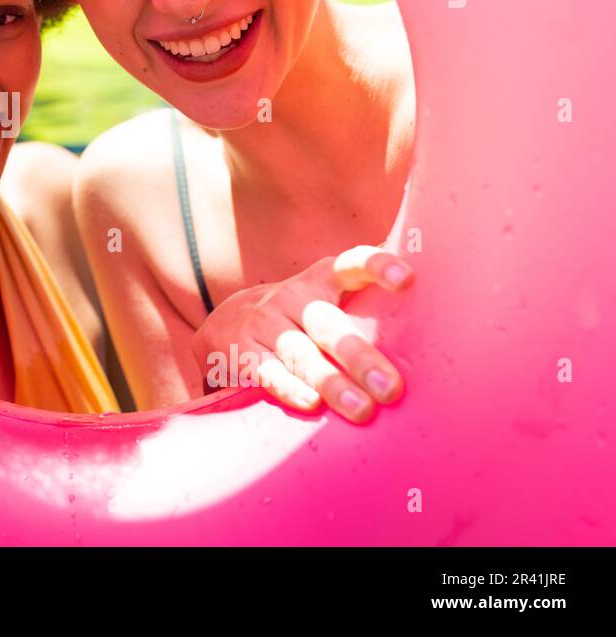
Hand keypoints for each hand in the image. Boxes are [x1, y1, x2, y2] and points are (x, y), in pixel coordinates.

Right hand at [191, 245, 410, 423]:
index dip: (378, 267)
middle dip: (359, 356)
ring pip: (300, 354)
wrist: (227, 325)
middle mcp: (293, 298)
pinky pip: (267, 371)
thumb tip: (446, 299)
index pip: (351, 264)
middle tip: (391, 389)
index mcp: (323, 280)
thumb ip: (370, 299)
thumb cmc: (303, 318)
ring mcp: (265, 324)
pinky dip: (288, 388)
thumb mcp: (329, 298)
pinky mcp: (241, 351)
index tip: (407, 280)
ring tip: (361, 410)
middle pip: (328, 324)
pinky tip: (310, 404)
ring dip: (330, 382)